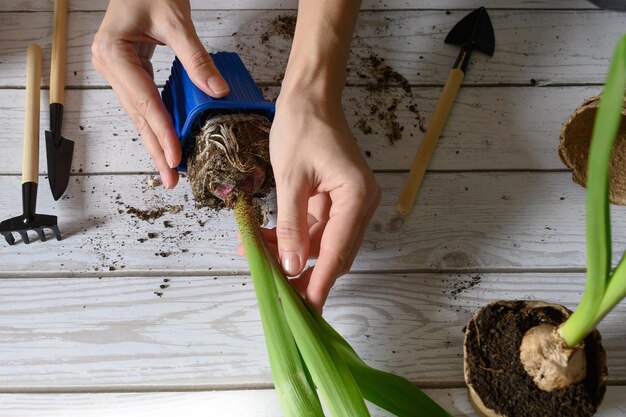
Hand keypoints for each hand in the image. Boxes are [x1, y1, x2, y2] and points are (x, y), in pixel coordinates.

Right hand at [91, 0, 228, 187]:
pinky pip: (143, 104)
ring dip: (155, 142)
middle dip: (156, 149)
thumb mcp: (175, 21)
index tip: (175, 157)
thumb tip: (218, 90)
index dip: (161, 132)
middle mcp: (109, 66)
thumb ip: (195, 57)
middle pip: (138, 116)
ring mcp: (116, 70)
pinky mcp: (127, 71)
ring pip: (139, 114)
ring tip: (170, 170)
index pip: (143, 101)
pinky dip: (157, 124)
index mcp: (114, 53)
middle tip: (171, 179)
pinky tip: (167, 142)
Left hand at [266, 92, 380, 311]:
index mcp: (357, 197)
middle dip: (301, 272)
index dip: (319, 283)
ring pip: (320, 244)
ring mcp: (349, 204)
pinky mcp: (335, 201)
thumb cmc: (302, 127)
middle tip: (274, 292)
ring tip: (253, 256)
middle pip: (333, 253)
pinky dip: (290, 236)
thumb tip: (291, 265)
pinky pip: (313, 228)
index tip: (306, 311)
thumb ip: (290, 225)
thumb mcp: (291, 178)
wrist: (310, 97)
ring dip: (289, 253)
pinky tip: (261, 239)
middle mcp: (360, 205)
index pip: (337, 251)